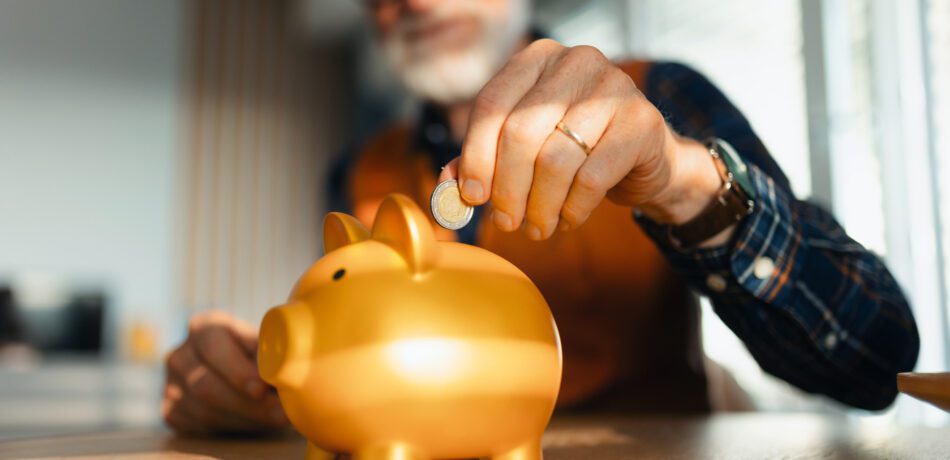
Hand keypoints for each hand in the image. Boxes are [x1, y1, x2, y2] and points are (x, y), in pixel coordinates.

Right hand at [163, 310, 287, 434]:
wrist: (234, 373)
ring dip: (245, 418)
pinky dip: (232, 427)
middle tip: (279, 412)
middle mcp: (180, 354)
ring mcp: (171, 384)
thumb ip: (268, 348)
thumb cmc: (254, 352)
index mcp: (203, 326)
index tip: (262, 388)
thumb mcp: (260, 341)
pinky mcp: (171, 410)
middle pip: (206, 384)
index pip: (214, 346)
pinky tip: (256, 423)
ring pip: (205, 409)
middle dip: (247, 402)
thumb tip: (288, 361)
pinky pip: (200, 425)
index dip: (238, 370)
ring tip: (277, 419)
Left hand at [439, 39, 722, 240]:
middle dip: (507, 189)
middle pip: (520, 133)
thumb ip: (483, 160)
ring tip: (537, 228)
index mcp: (537, 58)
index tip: (471, 196)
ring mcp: (614, 88)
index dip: (475, 156)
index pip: (491, 106)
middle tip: (506, 223)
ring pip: (555, 159)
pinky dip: (573, 209)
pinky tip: (567, 220)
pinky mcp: (641, 122)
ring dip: (540, 206)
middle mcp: (575, 62)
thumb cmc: (577, 150)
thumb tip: (446, 186)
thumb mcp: (526, 148)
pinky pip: (592, 178)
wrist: (647, 158)